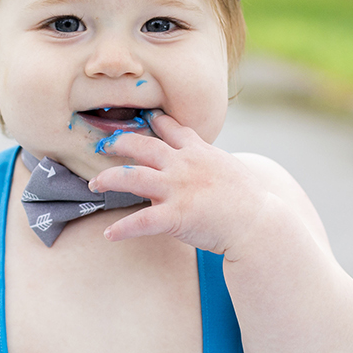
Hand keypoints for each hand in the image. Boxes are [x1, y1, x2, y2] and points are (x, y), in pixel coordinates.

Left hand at [86, 110, 265, 253]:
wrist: (259, 223)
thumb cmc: (248, 200)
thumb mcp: (229, 169)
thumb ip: (209, 163)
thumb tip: (201, 164)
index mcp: (198, 152)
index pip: (171, 128)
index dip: (154, 121)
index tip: (141, 118)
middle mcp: (183, 165)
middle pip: (142, 145)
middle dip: (118, 143)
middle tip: (102, 145)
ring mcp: (177, 188)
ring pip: (131, 176)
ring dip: (108, 179)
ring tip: (94, 184)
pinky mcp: (175, 215)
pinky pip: (140, 221)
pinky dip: (122, 228)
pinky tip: (109, 234)